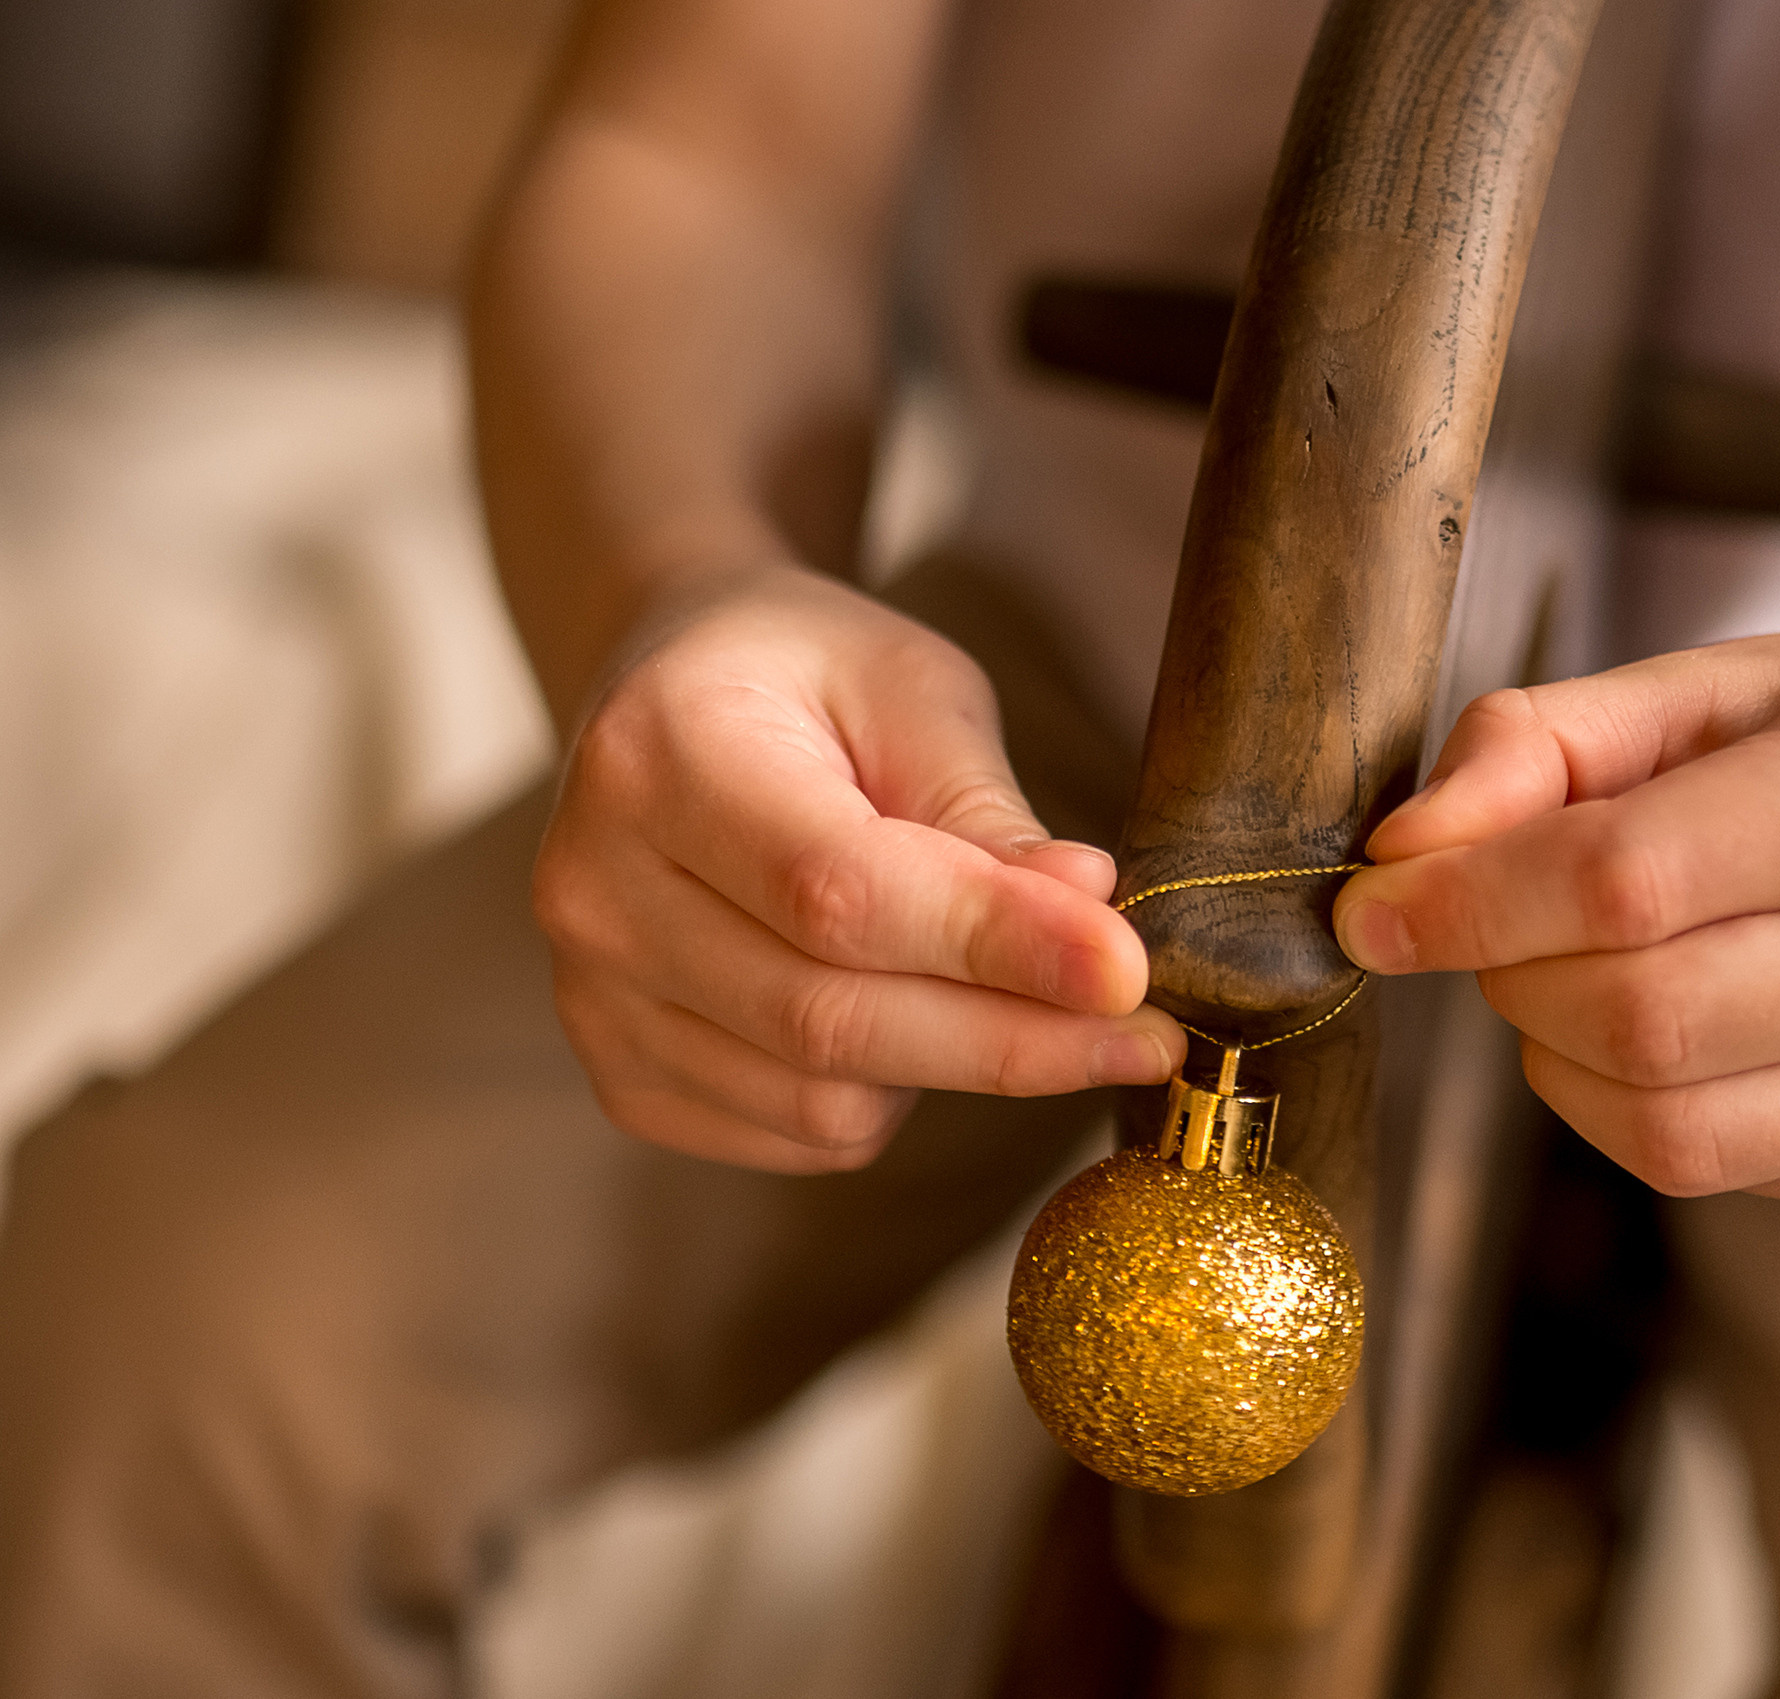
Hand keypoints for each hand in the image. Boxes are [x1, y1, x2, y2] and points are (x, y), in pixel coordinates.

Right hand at [534, 564, 1182, 1172]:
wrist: (676, 698)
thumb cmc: (814, 682)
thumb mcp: (915, 691)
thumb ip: (991, 815)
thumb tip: (1092, 934)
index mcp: (659, 755)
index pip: (839, 891)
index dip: (994, 945)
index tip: (1129, 973)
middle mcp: (593, 889)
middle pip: (831, 1020)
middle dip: (1014, 1040)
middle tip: (1148, 1036)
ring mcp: (591, 996)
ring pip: (822, 1101)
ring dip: (954, 1064)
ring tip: (999, 979)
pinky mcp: (622, 1074)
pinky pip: (796, 1136)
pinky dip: (887, 1096)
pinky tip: (908, 1008)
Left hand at [1331, 634, 1779, 1208]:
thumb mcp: (1724, 679)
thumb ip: (1546, 741)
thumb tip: (1401, 850)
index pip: (1622, 881)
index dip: (1462, 903)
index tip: (1370, 906)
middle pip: (1635, 1018)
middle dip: (1508, 975)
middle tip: (1496, 921)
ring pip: (1663, 1128)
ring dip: (1556, 1054)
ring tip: (1577, 971)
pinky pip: (1714, 1168)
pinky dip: (1632, 1105)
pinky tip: (1667, 1026)